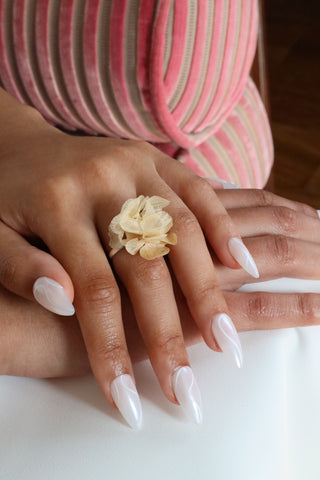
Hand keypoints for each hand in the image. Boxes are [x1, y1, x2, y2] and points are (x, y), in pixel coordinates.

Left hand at [0, 89, 251, 426]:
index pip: (93, 289)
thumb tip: (63, 302)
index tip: (128, 401)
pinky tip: (242, 264)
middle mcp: (102, 180)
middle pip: (146, 265)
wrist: (19, 146)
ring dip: (208, 287)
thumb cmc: (4, 199)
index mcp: (55, 204)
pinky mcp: (154, 159)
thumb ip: (21, 268)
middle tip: (187, 388)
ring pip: (183, 229)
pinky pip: (199, 191)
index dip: (111, 347)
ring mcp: (133, 164)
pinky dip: (222, 228)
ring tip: (226, 340)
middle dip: (168, 332)